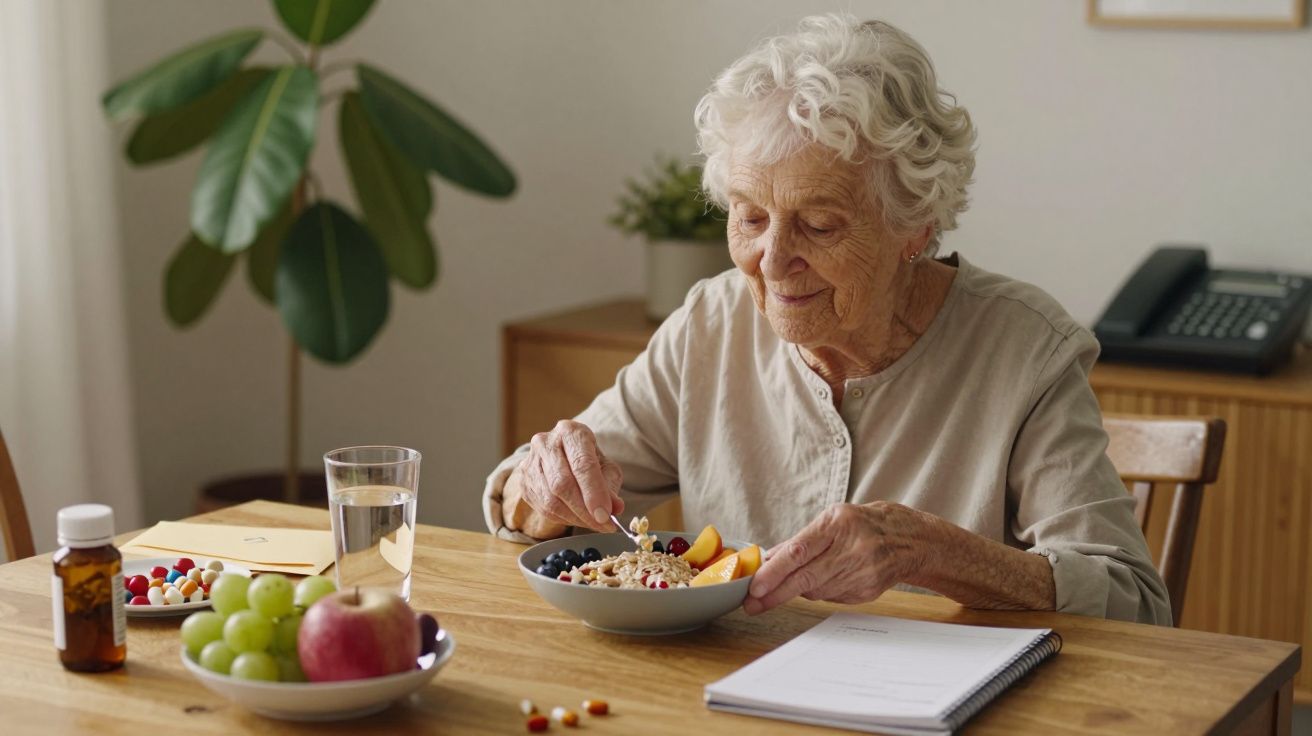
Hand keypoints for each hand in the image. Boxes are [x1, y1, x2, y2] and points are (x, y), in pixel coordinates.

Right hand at [516, 420, 623, 530]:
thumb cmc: (587, 460)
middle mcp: (546, 443)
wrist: (562, 455)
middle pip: (562, 484)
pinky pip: (543, 508)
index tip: (606, 516)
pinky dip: (564, 519)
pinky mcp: (524, 481)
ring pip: (551, 500)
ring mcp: (531, 462)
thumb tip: (615, 509)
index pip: (582, 464)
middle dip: (584, 510)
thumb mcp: (606, 467)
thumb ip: (610, 487)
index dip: (594, 493)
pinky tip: (578, 519)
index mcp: (570, 432)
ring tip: (594, 524)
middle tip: (603, 525)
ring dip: (575, 518)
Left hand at [743, 502, 936, 614]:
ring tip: (796, 581)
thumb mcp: (832, 520)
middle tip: (752, 604)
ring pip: (816, 590)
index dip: (774, 571)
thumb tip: (767, 559)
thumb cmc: (864, 525)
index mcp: (838, 523)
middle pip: (805, 577)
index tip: (755, 586)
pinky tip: (827, 580)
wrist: (910, 540)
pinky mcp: (867, 590)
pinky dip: (821, 591)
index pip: (799, 551)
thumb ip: (800, 541)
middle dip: (775, 593)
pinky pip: (832, 597)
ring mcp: (862, 571)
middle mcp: (852, 548)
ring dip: (799, 590)